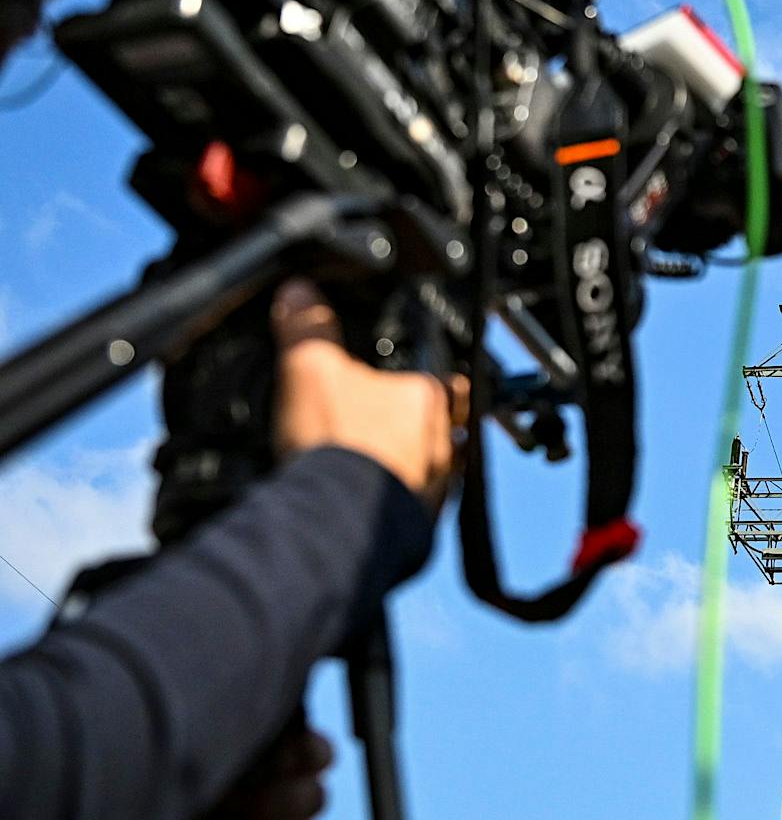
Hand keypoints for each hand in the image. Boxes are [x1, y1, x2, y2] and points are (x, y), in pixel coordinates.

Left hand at [149, 726, 334, 819]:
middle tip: (221, 811)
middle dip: (269, 805)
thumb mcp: (178, 776)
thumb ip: (229, 755)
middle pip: (313, 797)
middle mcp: (269, 806)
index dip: (303, 757)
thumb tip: (263, 741)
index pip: (314, 753)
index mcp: (258, 767)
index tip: (268, 764)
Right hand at [271, 278, 465, 512]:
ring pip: (433, 470)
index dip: (433, 380)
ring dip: (413, 466)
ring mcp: (432, 489)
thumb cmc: (337, 443)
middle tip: (388, 426)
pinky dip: (396, 502)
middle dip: (419, 427)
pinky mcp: (414, 527)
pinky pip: (413, 508)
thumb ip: (306, 327)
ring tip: (381, 464)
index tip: (423, 382)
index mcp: (426, 398)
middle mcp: (441, 444)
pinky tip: (371, 502)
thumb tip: (297, 292)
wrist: (338, 520)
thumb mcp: (309, 367)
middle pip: (442, 427)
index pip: (445, 381)